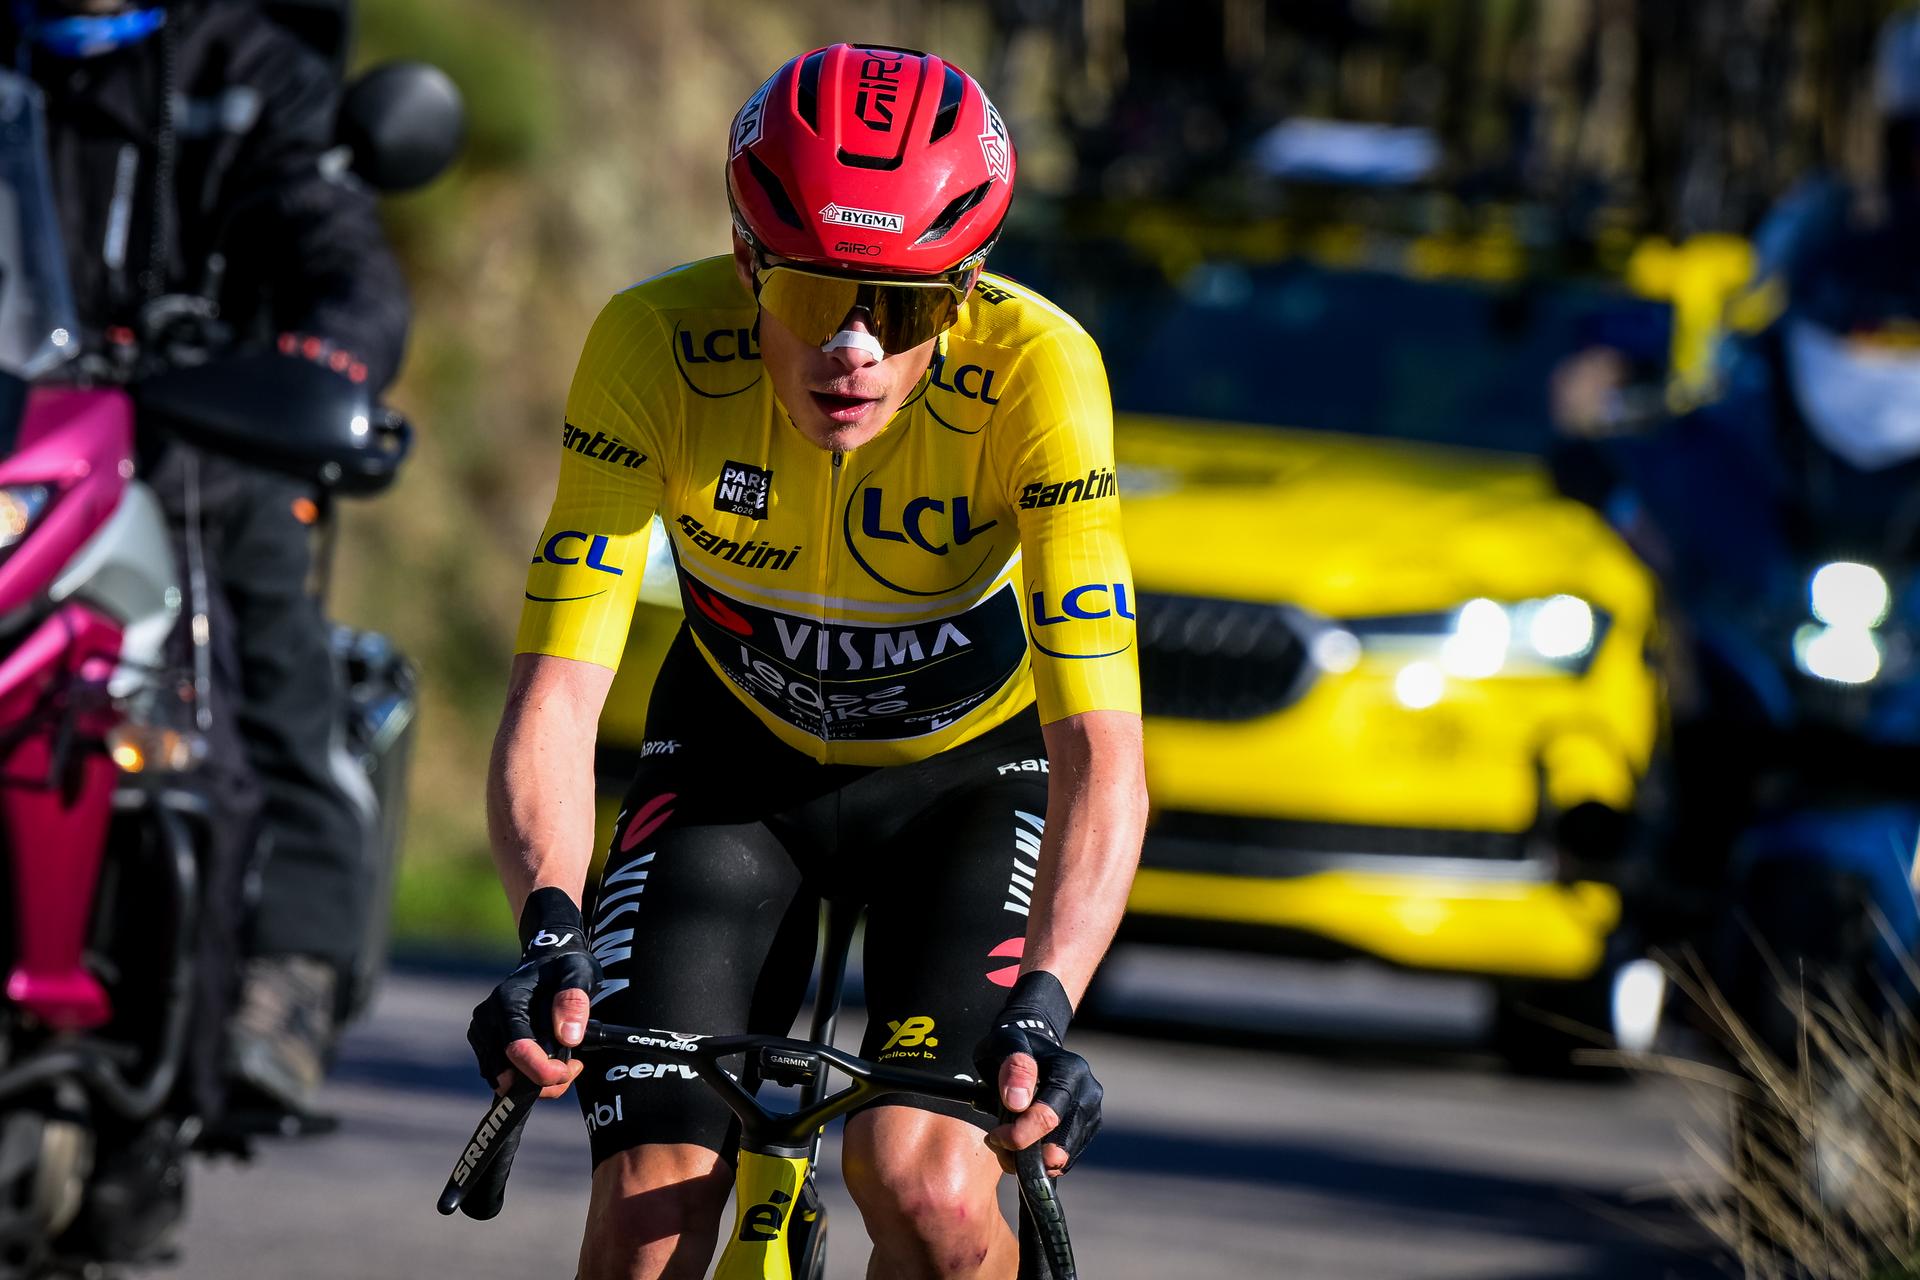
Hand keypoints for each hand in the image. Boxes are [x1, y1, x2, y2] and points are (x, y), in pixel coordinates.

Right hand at [466, 887, 599, 1099]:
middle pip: (508, 1074)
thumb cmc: (565, 967)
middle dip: (545, 1081)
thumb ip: (574, 1001)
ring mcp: (482, 1033)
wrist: (546, 962)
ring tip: (567, 1061)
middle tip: (575, 1066)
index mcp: (507, 1001)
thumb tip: (569, 1038)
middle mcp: (487, 1018)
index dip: (544, 1071)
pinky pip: (503, 1077)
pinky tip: (551, 1062)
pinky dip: (528, 1079)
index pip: (517, 1050)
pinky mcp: (484, 1045)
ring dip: (538, 1083)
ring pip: (504, 1081)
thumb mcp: (579, 972)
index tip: (572, 1069)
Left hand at [971, 971, 1101, 1176]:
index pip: (1048, 1117)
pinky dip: (1041, 1162)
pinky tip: (1024, 1144)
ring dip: (1030, 1160)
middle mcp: (1089, 1092)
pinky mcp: (1088, 1130)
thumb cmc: (1013, 1046)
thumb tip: (1017, 1103)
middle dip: (1023, 1153)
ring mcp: (1092, 1113)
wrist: (1032, 1047)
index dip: (1019, 1135)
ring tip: (1006, 1143)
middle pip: (1058, 1144)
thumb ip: (1012, 1068)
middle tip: (997, 1143)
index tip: (995, 1135)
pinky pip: (1065, 1161)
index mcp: (1070, 1070)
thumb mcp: (1004, 1045)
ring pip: (1062, 1158)